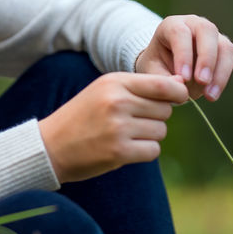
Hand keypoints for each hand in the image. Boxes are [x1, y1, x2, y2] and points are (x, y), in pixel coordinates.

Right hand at [38, 72, 188, 182]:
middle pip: (165, 109)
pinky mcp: (119, 151)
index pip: (163, 84)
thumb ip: (141, 86)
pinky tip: (126, 149)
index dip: (177, 92)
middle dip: (156, 117)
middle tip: (134, 121)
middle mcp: (117, 102)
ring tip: (125, 135)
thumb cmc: (83, 116)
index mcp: (114, 82)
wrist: (51, 146)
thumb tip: (181, 84)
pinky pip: (153, 150)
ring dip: (150, 135)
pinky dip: (144, 151)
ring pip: (161, 130)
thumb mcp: (105, 90)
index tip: (178, 98)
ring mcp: (118, 127)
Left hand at [133, 14, 232, 100]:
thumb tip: (183, 84)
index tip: (183, 77)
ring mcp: (215, 37)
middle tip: (201, 81)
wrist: (165, 67)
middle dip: (206, 58)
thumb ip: (164, 77)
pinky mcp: (228, 51)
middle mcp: (196, 25)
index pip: (181, 33)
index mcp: (173, 26)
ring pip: (226, 47)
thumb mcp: (152, 71)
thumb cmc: (157, 67)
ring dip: (221, 73)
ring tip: (210, 96)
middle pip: (208, 32)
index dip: (184, 54)